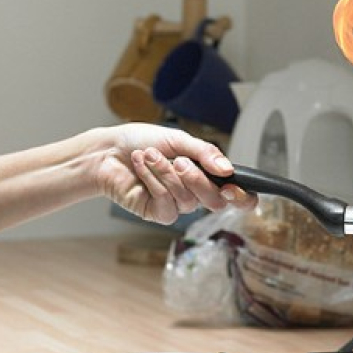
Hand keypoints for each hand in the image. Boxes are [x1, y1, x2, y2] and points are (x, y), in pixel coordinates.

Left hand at [99, 124, 256, 224]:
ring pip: (187, 200)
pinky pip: (165, 202)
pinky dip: (153, 180)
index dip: (242, 198)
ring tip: (149, 155)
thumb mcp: (179, 140)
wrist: (109, 150)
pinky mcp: (157, 213)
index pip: (238, 196)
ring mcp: (177, 205)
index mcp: (207, 174)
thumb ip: (205, 153)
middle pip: (214, 201)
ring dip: (166, 173)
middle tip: (178, 160)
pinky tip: (141, 166)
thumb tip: (227, 169)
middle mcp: (195, 193)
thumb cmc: (143, 141)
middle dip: (196, 178)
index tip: (232, 187)